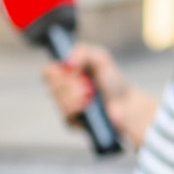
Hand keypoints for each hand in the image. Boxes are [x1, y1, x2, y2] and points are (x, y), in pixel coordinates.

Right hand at [41, 42, 158, 147]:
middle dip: (71, 86)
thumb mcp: (101, 58)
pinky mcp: (70, 121)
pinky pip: (66, 115)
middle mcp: (62, 90)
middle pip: (51, 86)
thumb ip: (83, 52)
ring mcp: (65, 106)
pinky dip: (78, 110)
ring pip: (58, 101)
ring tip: (90, 97)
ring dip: (76, 97)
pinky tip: (88, 108)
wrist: (126, 106)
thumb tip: (67, 63)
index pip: (47, 72)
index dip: (56, 73)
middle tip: (87, 86)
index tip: (72, 73)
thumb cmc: (114, 82)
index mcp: (65, 73)